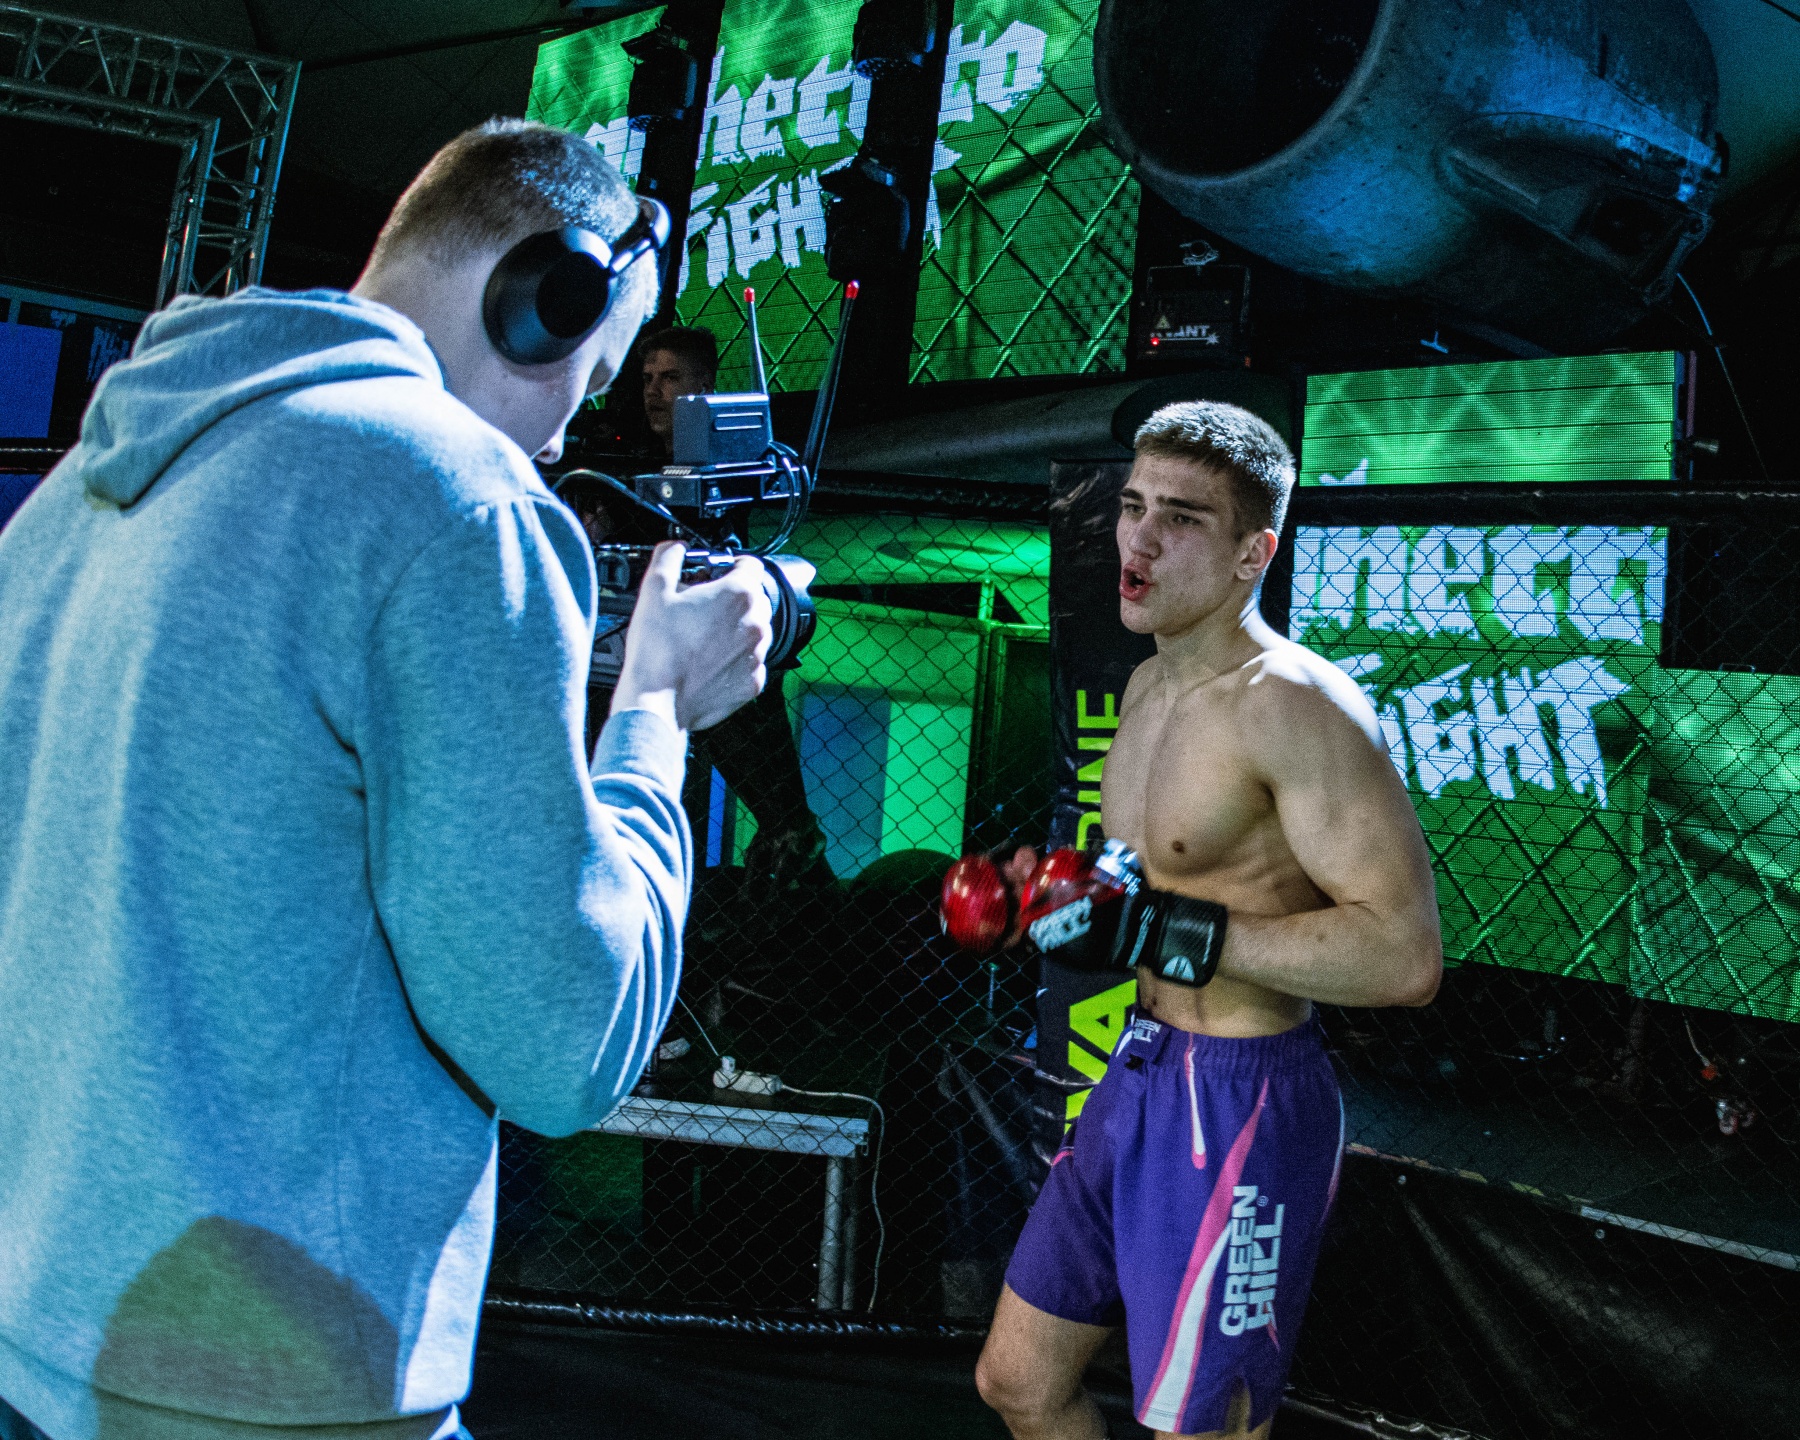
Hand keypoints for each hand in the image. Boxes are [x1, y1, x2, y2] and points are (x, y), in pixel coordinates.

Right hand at [612, 542, 772, 732]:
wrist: (658, 701)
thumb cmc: (658, 649)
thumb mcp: (654, 589)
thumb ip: (669, 557)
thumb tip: (674, 547)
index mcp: (739, 595)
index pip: (751, 565)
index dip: (731, 565)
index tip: (718, 573)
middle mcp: (756, 624)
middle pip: (754, 598)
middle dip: (732, 598)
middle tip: (703, 607)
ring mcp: (757, 655)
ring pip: (754, 631)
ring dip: (735, 629)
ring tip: (702, 637)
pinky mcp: (753, 682)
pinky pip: (750, 662)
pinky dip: (734, 659)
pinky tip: (708, 661)